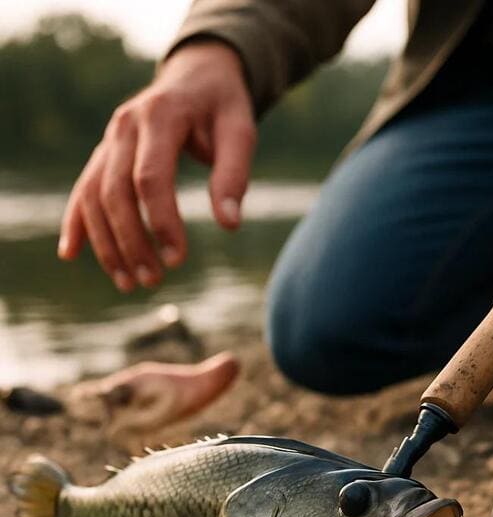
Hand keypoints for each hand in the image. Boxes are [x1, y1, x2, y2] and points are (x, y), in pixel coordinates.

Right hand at [58, 41, 256, 290]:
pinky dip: (77, 222)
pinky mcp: (104, 153)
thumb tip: (229, 224)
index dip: (161, 221)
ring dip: (107, 243)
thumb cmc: (223, 107)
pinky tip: (71, 254)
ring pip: (94, 195)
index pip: (150, 178)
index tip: (177, 259)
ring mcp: (109, 140)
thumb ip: (234, 175)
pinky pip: (82, 189)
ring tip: (129, 284)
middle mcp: (124, 126)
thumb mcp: (240, 132)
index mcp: (159, 116)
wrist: (197, 76)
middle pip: (115, 191)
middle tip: (153, 281)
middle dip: (131, 241)